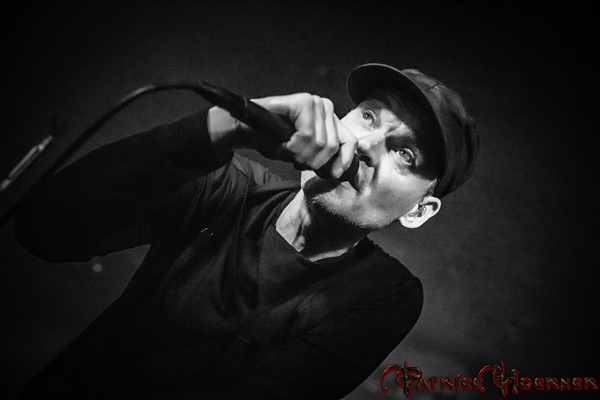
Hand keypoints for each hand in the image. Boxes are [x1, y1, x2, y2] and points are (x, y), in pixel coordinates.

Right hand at [209, 93, 356, 178]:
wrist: (248, 131)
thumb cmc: (273, 141)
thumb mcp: (304, 154)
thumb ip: (323, 159)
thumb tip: (339, 173)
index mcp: (329, 119)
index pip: (349, 141)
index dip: (344, 161)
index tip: (333, 174)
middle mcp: (325, 106)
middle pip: (332, 146)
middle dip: (312, 160)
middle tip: (295, 158)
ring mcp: (315, 102)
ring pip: (319, 143)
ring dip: (300, 154)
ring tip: (287, 149)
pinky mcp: (303, 102)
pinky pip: (307, 135)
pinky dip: (294, 146)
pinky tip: (284, 142)